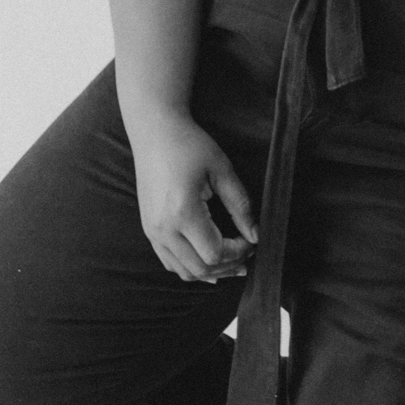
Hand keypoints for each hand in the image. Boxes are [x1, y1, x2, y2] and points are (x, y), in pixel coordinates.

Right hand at [130, 112, 257, 283]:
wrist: (155, 132)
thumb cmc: (190, 145)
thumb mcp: (222, 169)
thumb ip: (240, 205)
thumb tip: (255, 235)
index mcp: (182, 212)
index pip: (215, 252)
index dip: (238, 252)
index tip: (252, 240)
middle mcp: (163, 228)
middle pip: (200, 268)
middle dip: (228, 266)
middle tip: (248, 255)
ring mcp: (152, 231)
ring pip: (184, 271)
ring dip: (211, 272)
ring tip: (233, 264)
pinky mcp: (149, 229)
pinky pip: (170, 262)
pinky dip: (191, 267)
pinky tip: (208, 261)